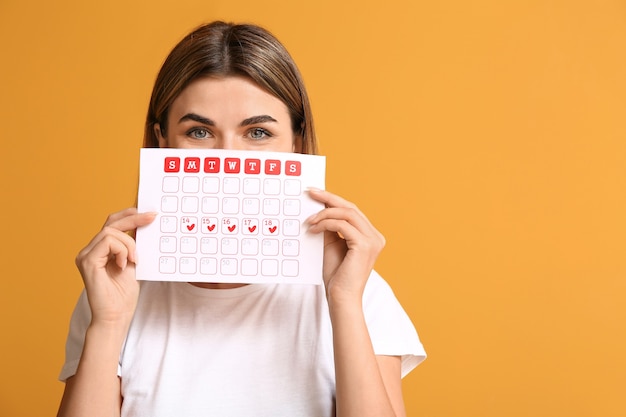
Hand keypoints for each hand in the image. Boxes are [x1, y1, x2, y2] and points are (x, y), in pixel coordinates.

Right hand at [75, 208, 156, 324]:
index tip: (148, 213)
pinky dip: (121, 250)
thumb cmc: (123, 296)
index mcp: (99, 250)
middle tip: (151, 217)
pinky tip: (125, 265)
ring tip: (135, 260)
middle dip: (133, 218)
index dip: (129, 215)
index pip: (112, 224)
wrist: (115, 317)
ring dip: (129, 243)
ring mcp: (86, 255)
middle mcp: (89, 250)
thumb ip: (133, 246)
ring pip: (111, 231)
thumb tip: (144, 226)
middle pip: (111, 223)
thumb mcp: (133, 263)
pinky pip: (107, 242)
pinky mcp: (87, 261)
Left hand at [306, 189, 384, 302]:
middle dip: (329, 198)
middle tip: (310, 192)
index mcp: (370, 235)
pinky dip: (326, 224)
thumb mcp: (332, 245)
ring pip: (347, 213)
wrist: (341, 298)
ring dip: (325, 213)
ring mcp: (373, 241)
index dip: (333, 200)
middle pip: (351, 208)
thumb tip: (318, 208)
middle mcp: (375, 236)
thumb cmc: (336, 276)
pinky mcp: (365, 246)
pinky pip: (342, 225)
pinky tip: (313, 229)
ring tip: (308, 220)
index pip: (352, 211)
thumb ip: (330, 228)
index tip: (315, 193)